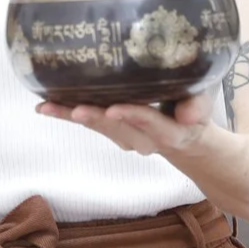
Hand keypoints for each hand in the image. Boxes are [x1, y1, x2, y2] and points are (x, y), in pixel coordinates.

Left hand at [37, 93, 212, 155]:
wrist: (187, 138)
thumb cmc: (193, 112)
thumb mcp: (203, 107)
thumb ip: (198, 108)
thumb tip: (190, 115)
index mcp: (169, 132)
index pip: (150, 122)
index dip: (133, 116)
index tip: (114, 109)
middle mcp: (144, 140)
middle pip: (117, 128)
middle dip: (95, 118)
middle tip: (75, 109)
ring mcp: (126, 139)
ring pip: (99, 128)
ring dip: (72, 118)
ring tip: (48, 107)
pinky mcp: (112, 133)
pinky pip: (90, 125)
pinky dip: (67, 115)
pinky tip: (45, 106)